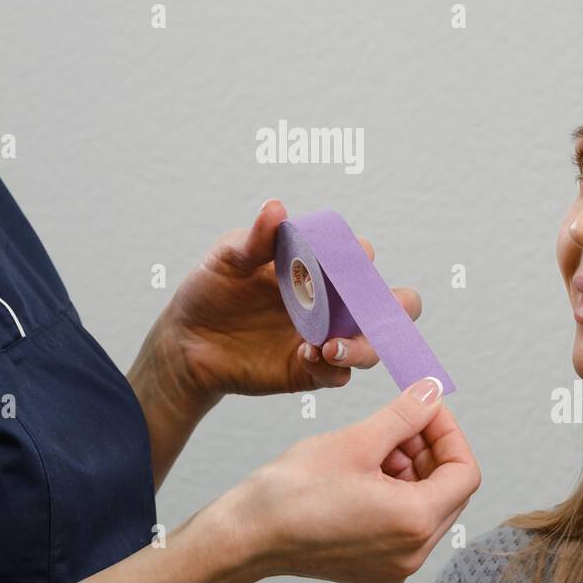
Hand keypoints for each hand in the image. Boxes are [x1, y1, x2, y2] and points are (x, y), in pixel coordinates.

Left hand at [161, 198, 422, 402]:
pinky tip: (308, 355)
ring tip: (330, 345)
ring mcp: (325, 337)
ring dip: (363, 345)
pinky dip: (332, 367)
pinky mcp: (310, 371)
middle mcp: (331, 303)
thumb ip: (256, 239)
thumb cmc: (211, 289)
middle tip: (372, 308)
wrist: (186, 340)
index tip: (352, 258)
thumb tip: (276, 208)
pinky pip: (339, 374)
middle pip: (390, 305)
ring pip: (372, 344)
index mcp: (319, 268)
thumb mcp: (228, 258)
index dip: (362, 257)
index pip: (360, 259)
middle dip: (397, 306)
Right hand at [219, 377, 480, 581]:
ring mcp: (395, 564)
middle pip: (449, 490)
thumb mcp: (355, 441)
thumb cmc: (289, 494)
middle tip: (400, 419)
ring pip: (426, 504)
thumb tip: (430, 394)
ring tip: (374, 443)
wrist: (246, 534)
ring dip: (410, 466)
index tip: (426, 408)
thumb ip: (403, 415)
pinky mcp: (376, 564)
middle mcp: (412, 552)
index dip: (448, 432)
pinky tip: (364, 467)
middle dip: (429, 448)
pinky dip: (394, 489)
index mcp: (414, 522)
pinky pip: (404, 521)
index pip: (464, 471)